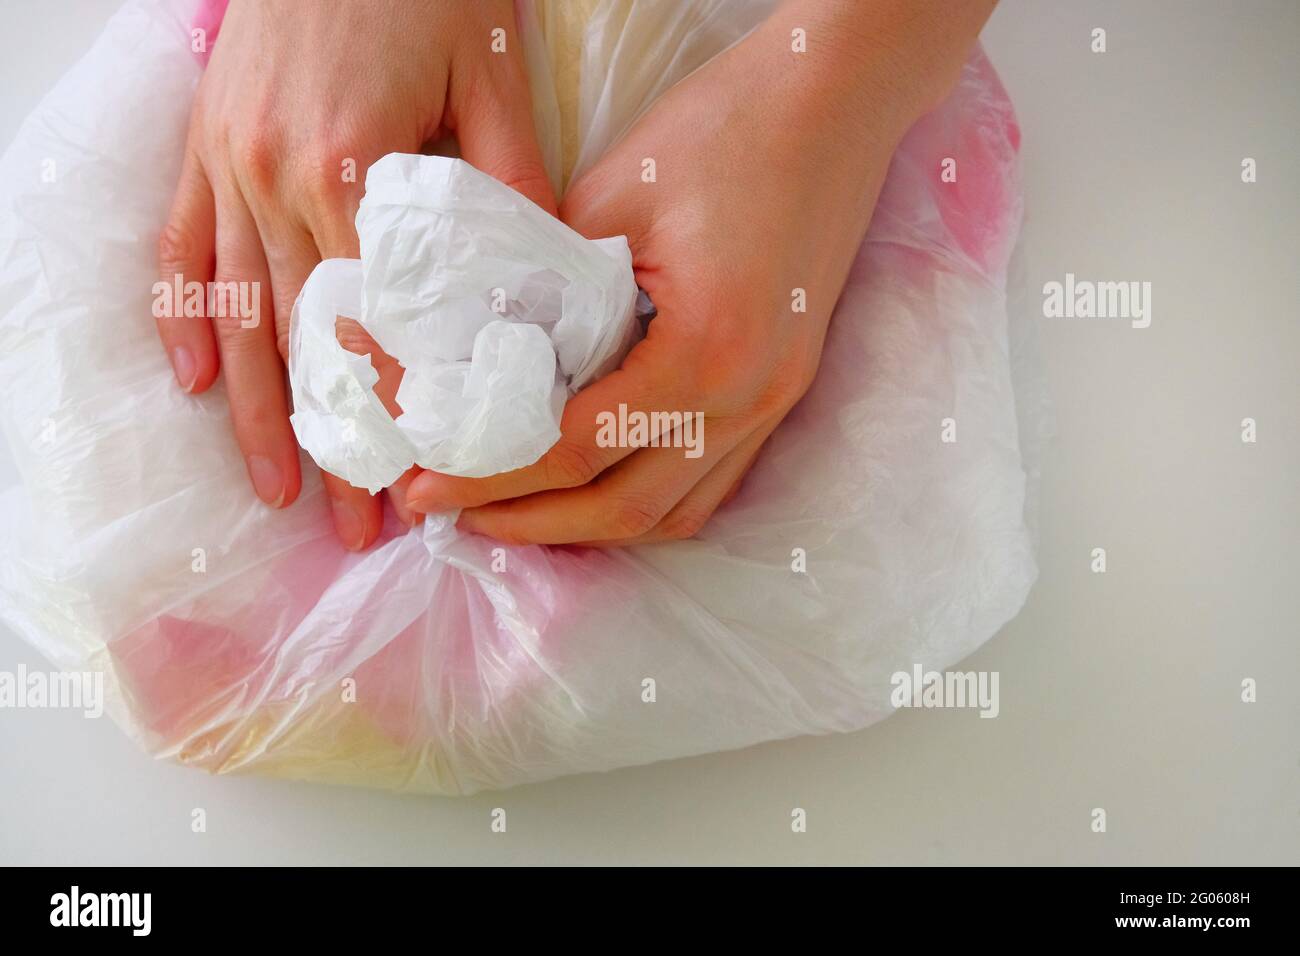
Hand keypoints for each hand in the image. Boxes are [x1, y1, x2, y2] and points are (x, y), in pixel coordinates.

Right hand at [154, 0, 554, 548]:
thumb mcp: (495, 79)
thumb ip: (513, 188)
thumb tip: (547, 290)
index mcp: (353, 168)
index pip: (376, 327)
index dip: (396, 413)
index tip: (416, 482)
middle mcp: (275, 177)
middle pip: (308, 341)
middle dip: (333, 440)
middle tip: (354, 527)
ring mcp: (226, 163)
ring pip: (238, 314)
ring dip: (260, 411)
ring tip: (277, 493)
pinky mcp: (203, 144)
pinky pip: (180, 246)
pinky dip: (184, 320)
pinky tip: (197, 387)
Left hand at [403, 2, 965, 544]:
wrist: (834, 101)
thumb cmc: (725, 131)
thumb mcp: (611, 200)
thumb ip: (548, 291)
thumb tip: (483, 354)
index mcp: (705, 352)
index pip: (576, 447)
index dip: (491, 476)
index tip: (426, 487)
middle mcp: (749, 399)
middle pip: (627, 506)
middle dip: (533, 524)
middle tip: (456, 518)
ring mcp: (775, 402)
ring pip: (676, 512)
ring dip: (592, 525)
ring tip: (519, 513)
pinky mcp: (783, 389)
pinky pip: (711, 481)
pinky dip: (646, 499)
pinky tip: (597, 485)